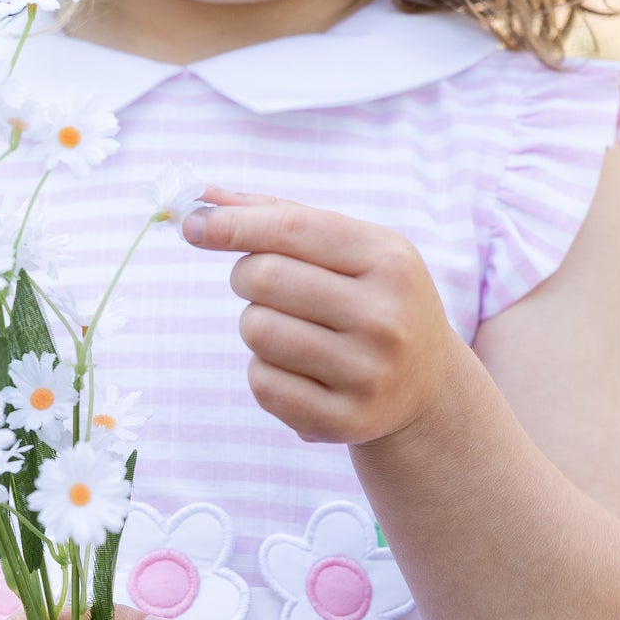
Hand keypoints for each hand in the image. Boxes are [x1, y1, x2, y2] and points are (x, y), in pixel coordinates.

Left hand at [182, 186, 462, 444]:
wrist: (427, 386)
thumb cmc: (373, 299)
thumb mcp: (352, 249)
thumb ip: (280, 216)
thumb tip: (201, 198)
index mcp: (391, 261)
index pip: (292, 231)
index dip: (233, 224)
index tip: (192, 226)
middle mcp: (386, 318)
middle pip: (264, 278)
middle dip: (246, 275)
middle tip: (265, 284)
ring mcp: (368, 374)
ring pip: (257, 331)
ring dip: (256, 324)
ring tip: (290, 328)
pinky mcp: (345, 421)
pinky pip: (262, 383)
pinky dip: (264, 372)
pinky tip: (299, 370)